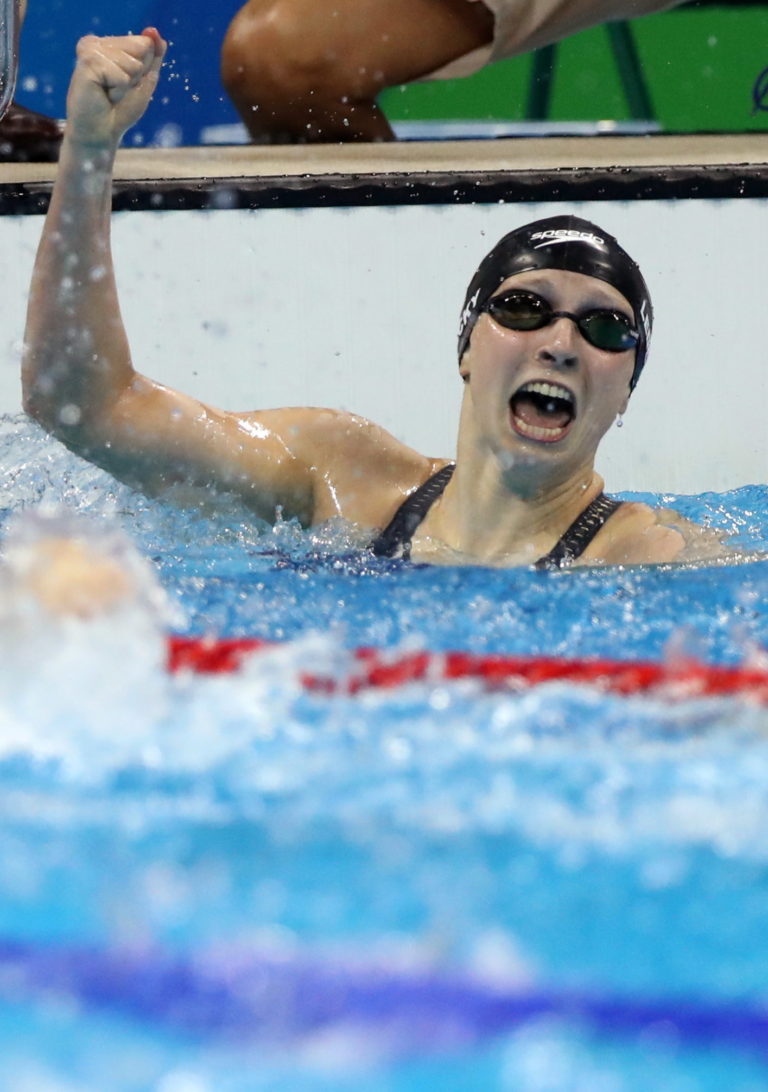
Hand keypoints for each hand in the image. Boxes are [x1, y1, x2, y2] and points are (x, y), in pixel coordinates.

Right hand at [66, 28, 167, 147]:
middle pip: (140, 49)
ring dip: (125, 85)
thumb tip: (155, 32)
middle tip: (115, 90)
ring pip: (132, 62)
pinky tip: (103, 95)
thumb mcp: (143, 80)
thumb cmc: (120, 110)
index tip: (124, 84)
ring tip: (108, 93)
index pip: (144, 43)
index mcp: (107, 43)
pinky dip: (118, 90)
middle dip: (135, 76)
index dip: (142, 70)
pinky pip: (121, 75)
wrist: (100, 133)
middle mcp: (96, 42)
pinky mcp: (87, 63)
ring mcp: (90, 50)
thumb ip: (152, 56)